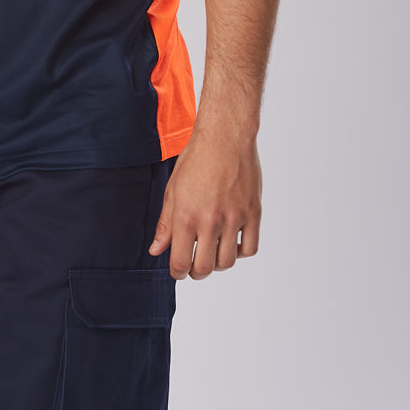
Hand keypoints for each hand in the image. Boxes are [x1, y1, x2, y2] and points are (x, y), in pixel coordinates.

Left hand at [148, 126, 261, 279]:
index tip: (178, 270)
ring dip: (218, 263)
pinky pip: (249, 248)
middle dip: (196, 272)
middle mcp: (211, 220)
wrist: (225, 136)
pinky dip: (240, 252)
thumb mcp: (173, 190)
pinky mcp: (253, 213)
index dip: (177, 272)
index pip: (181, 262)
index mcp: (186, 215)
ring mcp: (234, 218)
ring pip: (227, 262)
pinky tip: (231, 242)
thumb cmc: (196, 159)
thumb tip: (156, 250)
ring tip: (212, 250)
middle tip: (194, 265)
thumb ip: (165, 224)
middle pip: (205, 268)